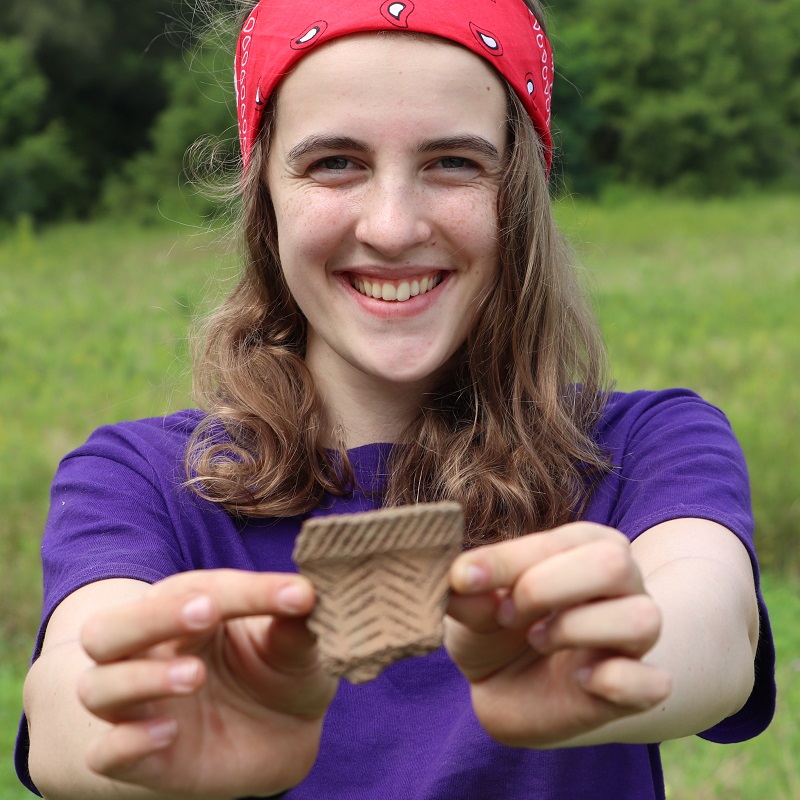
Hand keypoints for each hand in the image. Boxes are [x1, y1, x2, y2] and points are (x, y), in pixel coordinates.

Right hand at [77, 569, 336, 797]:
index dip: (250, 591)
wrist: (279, 738)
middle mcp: (152, 652)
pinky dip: (127, 742)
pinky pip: (106, 753)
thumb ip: (296, 626)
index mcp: (189, 609)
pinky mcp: (142, 759)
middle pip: (110, 629)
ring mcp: (140, 707)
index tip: (299, 595)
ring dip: (142, 678)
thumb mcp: (298, 650)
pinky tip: (167, 732)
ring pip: (99, 686)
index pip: (204, 590)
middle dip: (152, 617)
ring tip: (194, 675)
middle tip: (207, 612)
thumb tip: (308, 595)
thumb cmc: (279, 673)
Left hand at [445, 523, 671, 747]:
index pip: (557, 541)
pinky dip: (614, 682)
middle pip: (614, 564)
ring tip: (538, 640)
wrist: (505, 689)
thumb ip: (468, 591)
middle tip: (508, 613)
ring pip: (641, 618)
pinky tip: (578, 680)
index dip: (507, 560)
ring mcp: (635, 636)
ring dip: (576, 630)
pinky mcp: (639, 688)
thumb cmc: (494, 629)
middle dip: (546, 588)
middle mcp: (622, 582)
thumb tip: (458, 579)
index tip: (462, 579)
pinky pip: (653, 682)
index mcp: (584, 544)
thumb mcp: (471, 606)